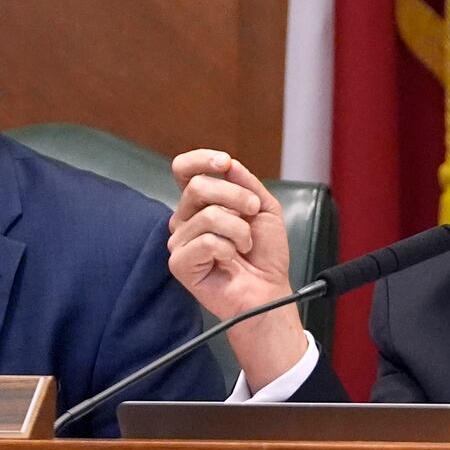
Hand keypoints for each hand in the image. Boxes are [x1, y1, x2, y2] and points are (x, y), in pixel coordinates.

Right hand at [168, 149, 308, 388]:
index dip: (201, 159)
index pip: (184, 169)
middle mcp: (186, 219)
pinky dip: (228, 249)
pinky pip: (206, 241)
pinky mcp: (179, 263)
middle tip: (252, 213)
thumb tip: (229, 164)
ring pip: (208, 215)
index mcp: (201, 202)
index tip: (225, 163)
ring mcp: (180, 241)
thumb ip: (247, 183)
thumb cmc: (265, 254)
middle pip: (199, 186)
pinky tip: (231, 260)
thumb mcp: (265, 208)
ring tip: (244, 246)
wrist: (269, 289)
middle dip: (236, 196)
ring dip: (239, 230)